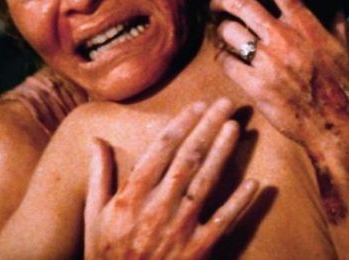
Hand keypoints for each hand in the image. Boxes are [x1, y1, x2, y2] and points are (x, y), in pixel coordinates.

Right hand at [84, 99, 257, 259]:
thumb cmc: (106, 254)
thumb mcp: (94, 216)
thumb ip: (99, 176)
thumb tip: (96, 140)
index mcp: (131, 197)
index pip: (160, 150)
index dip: (181, 124)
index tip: (197, 105)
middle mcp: (157, 208)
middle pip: (188, 158)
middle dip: (208, 127)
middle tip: (225, 104)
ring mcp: (180, 230)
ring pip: (206, 182)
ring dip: (223, 153)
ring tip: (235, 128)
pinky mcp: (198, 251)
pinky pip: (223, 222)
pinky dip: (239, 202)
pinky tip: (254, 183)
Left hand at [210, 0, 348, 215]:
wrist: (338, 127)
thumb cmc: (342, 88)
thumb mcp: (341, 49)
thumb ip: (333, 23)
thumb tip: (333, 2)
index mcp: (305, 24)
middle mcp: (285, 38)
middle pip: (240, 3)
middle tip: (215, 3)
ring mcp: (269, 61)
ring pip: (229, 32)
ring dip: (223, 33)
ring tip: (226, 38)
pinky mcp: (255, 85)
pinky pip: (226, 62)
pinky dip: (224, 59)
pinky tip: (229, 62)